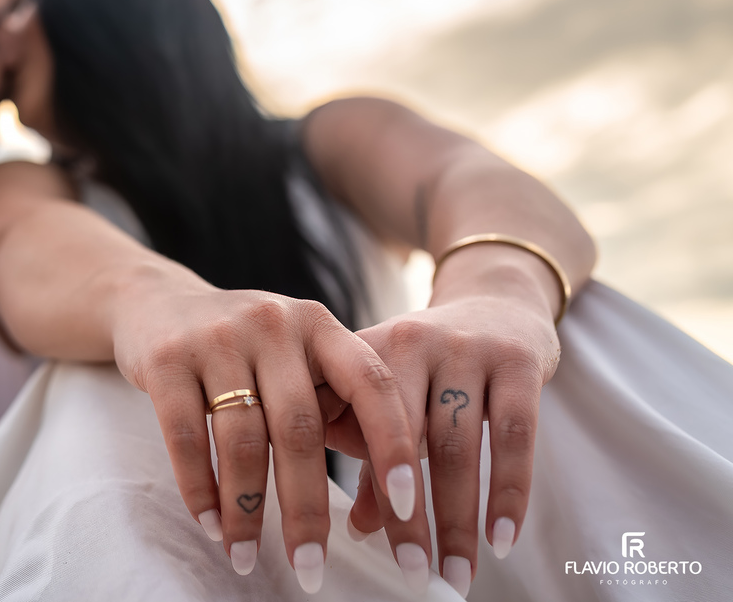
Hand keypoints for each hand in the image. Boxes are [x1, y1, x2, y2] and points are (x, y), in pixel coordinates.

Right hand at [111, 285, 424, 593]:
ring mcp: (218, 338)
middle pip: (300, 429)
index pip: (371, 383)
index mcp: (319, 325)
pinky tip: (211, 524)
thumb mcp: (296, 355)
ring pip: (243, 440)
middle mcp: (273, 324)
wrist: (158, 301)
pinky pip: (186, 437)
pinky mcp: (167, 359)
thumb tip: (391, 498)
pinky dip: (200, 490)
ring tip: (246, 556)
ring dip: (247, 510)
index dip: (393, 444)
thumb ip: (334, 402)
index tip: (408, 508)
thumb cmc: (245, 348)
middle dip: (307, 510)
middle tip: (312, 569)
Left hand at [326, 290, 559, 596]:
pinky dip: (509, 492)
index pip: (357, 425)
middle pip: (405, 440)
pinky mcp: (517, 359)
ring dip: (459, 518)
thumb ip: (369, 453)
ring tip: (459, 572)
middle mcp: (410, 341)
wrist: (493, 301)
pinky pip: (516, 435)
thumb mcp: (390, 396)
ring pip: (458, 445)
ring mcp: (465, 348)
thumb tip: (357, 529)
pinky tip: (502, 537)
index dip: (359, 484)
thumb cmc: (427, 365)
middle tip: (416, 575)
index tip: (359, 546)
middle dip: (410, 515)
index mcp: (364, 350)